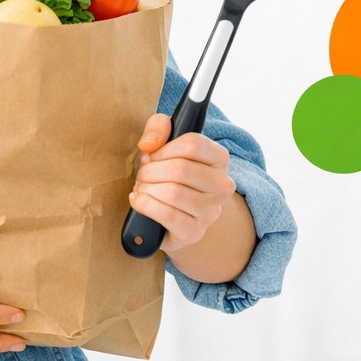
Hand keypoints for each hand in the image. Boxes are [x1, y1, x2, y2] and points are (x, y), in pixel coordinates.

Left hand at [128, 114, 237, 252]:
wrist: (171, 216)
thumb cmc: (167, 174)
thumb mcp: (163, 144)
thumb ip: (158, 128)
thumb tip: (149, 144)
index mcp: (219, 158)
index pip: (192, 144)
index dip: (164, 149)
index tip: (153, 155)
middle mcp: (222, 186)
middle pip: (180, 169)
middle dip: (151, 171)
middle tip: (143, 176)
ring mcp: (211, 211)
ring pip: (173, 192)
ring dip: (147, 189)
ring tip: (142, 189)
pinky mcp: (195, 232)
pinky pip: (167, 215)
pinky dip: (145, 206)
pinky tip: (139, 201)